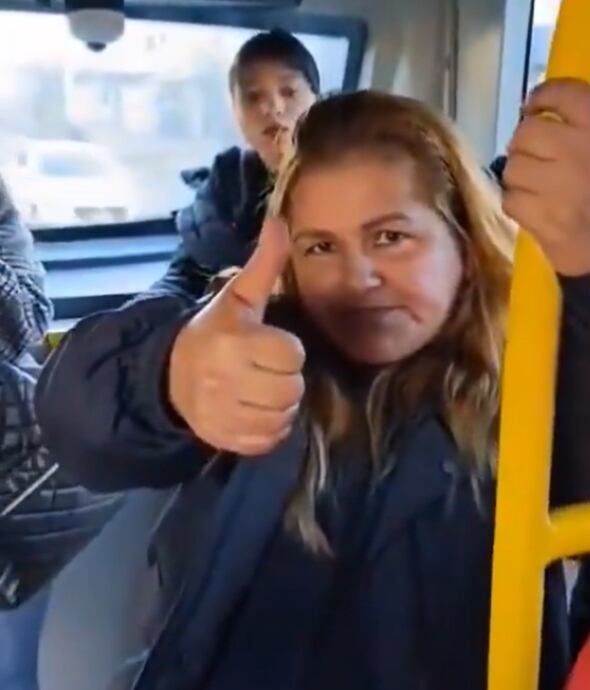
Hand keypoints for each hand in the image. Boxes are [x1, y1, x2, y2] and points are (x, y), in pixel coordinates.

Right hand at [168, 218, 305, 455]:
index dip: (288, 351)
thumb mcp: (238, 297)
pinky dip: (269, 429)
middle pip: (292, 389)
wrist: (168, 376)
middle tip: (266, 369)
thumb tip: (278, 220)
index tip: (270, 346)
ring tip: (261, 389)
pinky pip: (269, 440)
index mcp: (232, 340)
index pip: (292, 356)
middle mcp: (223, 378)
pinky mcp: (223, 439)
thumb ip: (264, 263)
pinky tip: (254, 410)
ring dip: (280, 405)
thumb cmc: (214, 332)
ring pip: (283, 416)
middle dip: (287, 379)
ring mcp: (221, 413)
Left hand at [503, 79, 589, 275]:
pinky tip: (537, 208)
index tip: (536, 107)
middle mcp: (580, 153)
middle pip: (527, 130)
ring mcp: (558, 186)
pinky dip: (518, 203)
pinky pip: (510, 197)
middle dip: (527, 144)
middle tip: (539, 157)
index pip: (565, 92)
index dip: (543, 95)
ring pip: (513, 164)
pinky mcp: (541, 216)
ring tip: (540, 186)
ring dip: (521, 175)